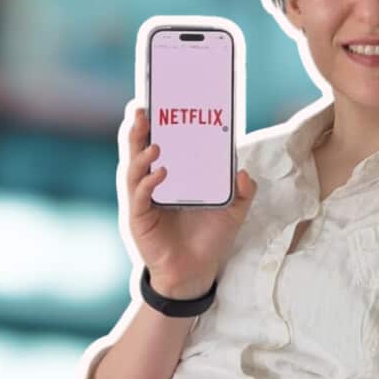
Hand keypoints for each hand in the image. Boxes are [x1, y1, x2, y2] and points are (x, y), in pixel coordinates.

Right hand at [124, 106, 256, 298]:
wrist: (196, 274)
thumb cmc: (208, 240)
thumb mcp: (232, 213)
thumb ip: (241, 193)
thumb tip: (244, 172)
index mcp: (169, 178)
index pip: (156, 145)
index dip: (152, 126)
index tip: (153, 104)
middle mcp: (151, 185)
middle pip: (138, 151)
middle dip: (137, 131)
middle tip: (142, 111)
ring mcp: (143, 201)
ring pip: (134, 170)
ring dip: (142, 154)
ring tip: (156, 144)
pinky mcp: (140, 218)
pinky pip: (140, 196)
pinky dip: (148, 182)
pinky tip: (160, 173)